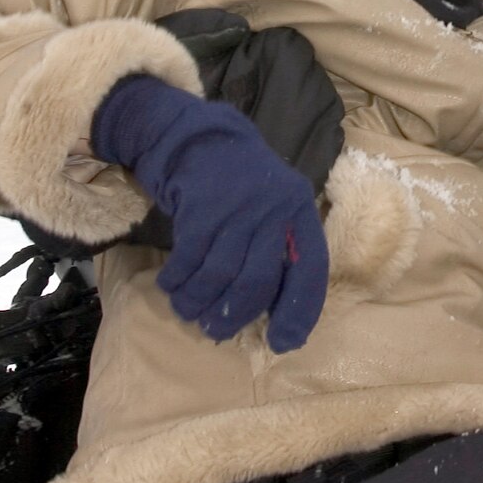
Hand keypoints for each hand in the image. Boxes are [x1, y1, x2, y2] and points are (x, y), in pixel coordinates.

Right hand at [92, 75, 327, 349]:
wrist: (203, 139)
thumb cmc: (244, 190)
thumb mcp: (274, 212)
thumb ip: (279, 255)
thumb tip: (281, 323)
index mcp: (300, 212)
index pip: (310, 269)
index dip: (298, 310)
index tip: (283, 342)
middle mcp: (274, 208)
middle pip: (258, 279)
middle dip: (235, 315)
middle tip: (216, 331)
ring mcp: (237, 206)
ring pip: (220, 274)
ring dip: (199, 302)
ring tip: (189, 312)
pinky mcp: (201, 205)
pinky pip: (190, 258)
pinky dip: (179, 280)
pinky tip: (172, 286)